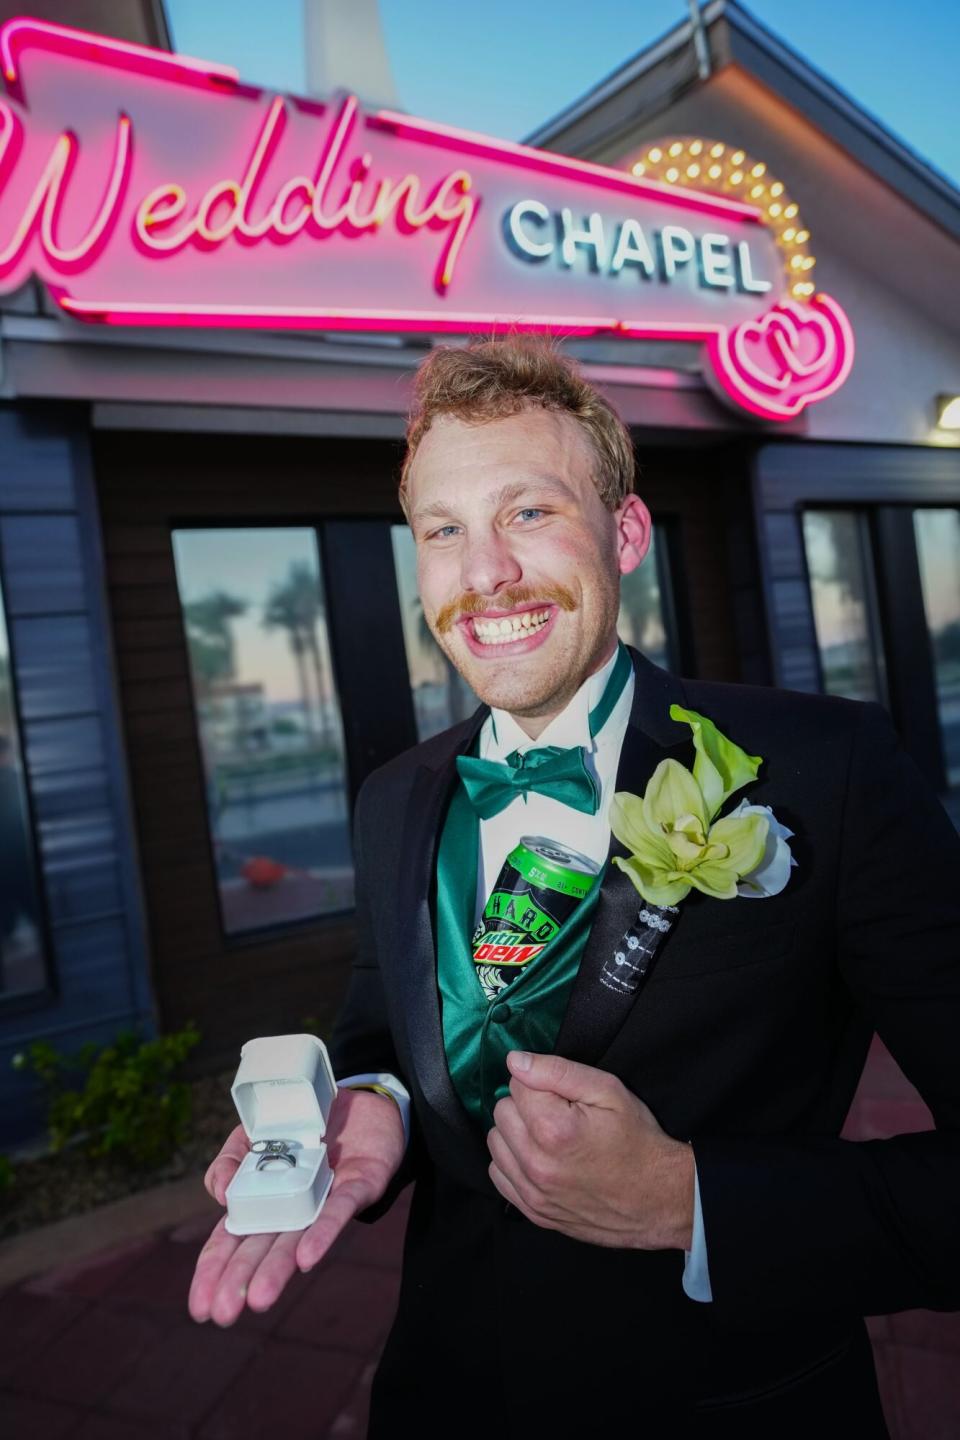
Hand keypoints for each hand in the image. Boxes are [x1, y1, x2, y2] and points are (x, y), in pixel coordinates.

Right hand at [188, 1087, 404, 1325]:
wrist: (360, 1101)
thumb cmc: (302, 1125)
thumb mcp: (254, 1135)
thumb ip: (230, 1161)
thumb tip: (220, 1195)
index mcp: (263, 1203)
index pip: (231, 1243)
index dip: (213, 1272)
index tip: (199, 1308)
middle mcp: (293, 1212)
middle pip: (260, 1250)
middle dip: (239, 1283)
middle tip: (222, 1315)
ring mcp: (324, 1202)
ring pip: (297, 1241)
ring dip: (277, 1270)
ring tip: (259, 1299)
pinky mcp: (359, 1187)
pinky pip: (338, 1212)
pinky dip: (322, 1234)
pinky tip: (305, 1258)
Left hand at [487, 1050, 693, 1250]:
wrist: (658, 1199)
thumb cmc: (637, 1140)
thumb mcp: (609, 1091)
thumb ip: (558, 1071)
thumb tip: (515, 1061)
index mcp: (554, 1129)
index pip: (516, 1083)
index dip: (540, 1082)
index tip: (563, 1095)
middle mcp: (536, 1164)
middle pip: (501, 1112)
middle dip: (525, 1105)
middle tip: (557, 1112)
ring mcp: (533, 1193)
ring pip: (495, 1142)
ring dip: (515, 1133)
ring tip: (548, 1136)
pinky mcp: (534, 1212)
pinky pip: (499, 1174)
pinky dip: (513, 1162)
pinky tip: (539, 1158)